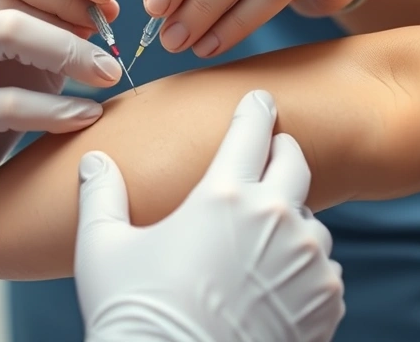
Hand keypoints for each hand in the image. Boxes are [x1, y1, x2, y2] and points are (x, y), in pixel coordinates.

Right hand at [75, 90, 344, 341]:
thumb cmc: (135, 317)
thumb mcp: (102, 249)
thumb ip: (101, 194)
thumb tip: (94, 161)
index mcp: (222, 196)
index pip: (250, 130)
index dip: (255, 110)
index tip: (260, 101)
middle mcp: (273, 220)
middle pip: (294, 161)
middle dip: (282, 149)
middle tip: (272, 150)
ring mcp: (305, 262)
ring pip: (310, 222)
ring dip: (290, 221)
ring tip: (261, 240)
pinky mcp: (325, 301)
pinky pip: (323, 270)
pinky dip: (303, 269)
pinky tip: (274, 284)